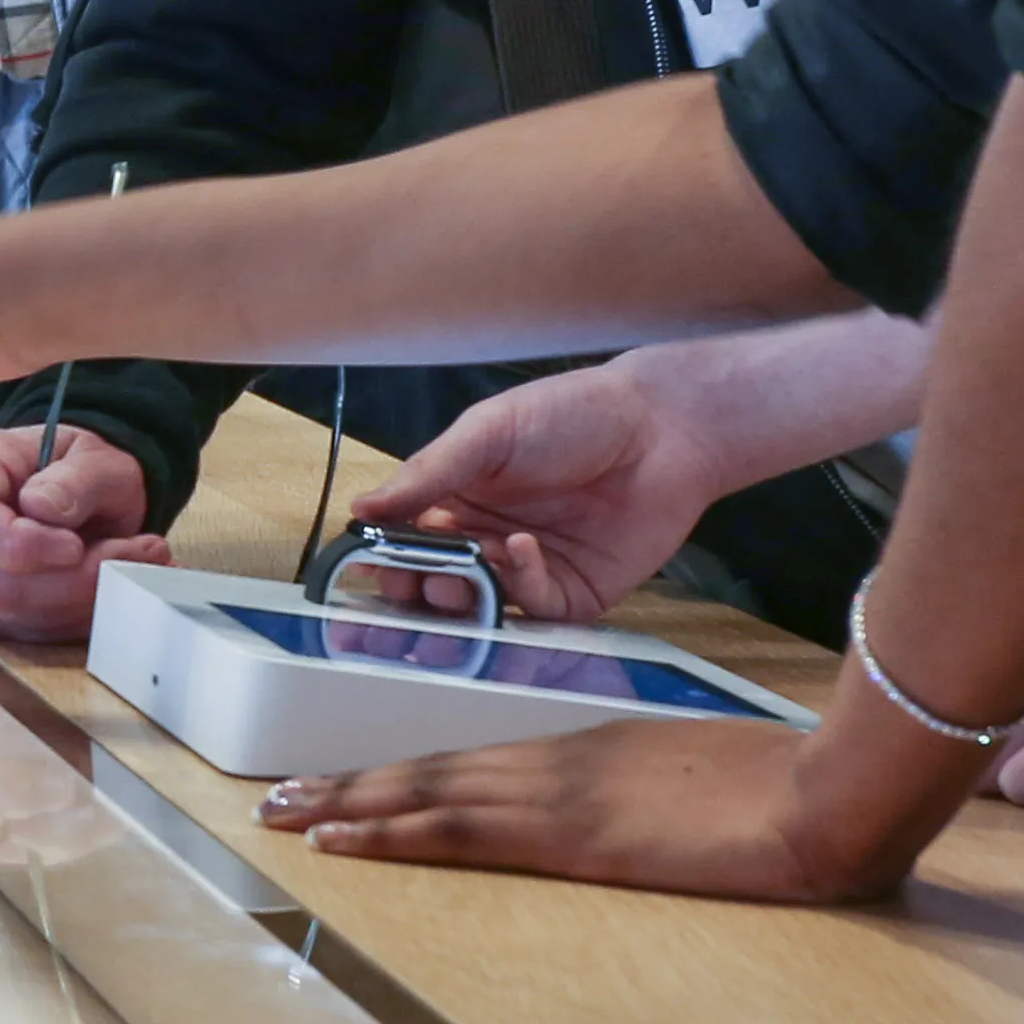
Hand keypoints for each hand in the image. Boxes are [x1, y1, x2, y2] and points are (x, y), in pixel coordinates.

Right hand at [0, 424, 167, 639]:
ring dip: (87, 598)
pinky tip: (118, 585)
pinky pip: (35, 633)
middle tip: (135, 552)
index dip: (16, 543)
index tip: (75, 546)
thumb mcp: (96, 457)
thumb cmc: (82, 469)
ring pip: (17, 615)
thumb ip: (76, 479)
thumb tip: (44, 509)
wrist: (84, 492)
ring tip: (139, 562)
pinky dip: (85, 615)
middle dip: (72, 579)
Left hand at [258, 718, 899, 902]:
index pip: (480, 763)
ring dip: (351, 802)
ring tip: (283, 812)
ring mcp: (561, 793)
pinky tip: (340, 839)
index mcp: (597, 754)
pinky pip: (455, 826)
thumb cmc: (798, 793)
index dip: (410, 775)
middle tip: (279, 794)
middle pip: (436, 770)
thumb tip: (672, 820)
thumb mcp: (719, 792)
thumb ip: (677, 801)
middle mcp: (563, 764)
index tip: (353, 784)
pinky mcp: (567, 832)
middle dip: (354, 784)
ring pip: (428, 791)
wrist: (832, 796)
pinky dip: (388, 828)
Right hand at [348, 363, 722, 622]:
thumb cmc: (572, 414)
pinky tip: (520, 550)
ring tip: (449, 580)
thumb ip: (429, 474)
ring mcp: (529, 571)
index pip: (404, 539)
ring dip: (460, 596)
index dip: (383, 555)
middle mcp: (487, 541)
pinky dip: (520, 584)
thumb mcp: (488, 432)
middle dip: (415, 588)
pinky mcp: (574, 595)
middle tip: (403, 585)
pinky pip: (534, 609)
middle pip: (435, 582)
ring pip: (479, 606)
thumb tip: (361, 509)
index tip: (364, 563)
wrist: (662, 428)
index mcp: (456, 500)